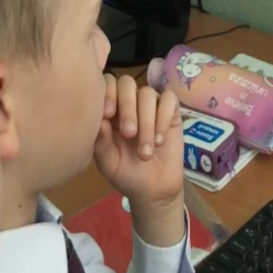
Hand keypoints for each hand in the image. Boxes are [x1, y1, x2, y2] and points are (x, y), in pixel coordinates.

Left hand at [95, 74, 185, 245]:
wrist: (153, 189)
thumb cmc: (126, 174)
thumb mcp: (108, 162)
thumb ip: (101, 142)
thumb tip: (100, 120)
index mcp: (110, 111)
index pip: (106, 85)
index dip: (107, 92)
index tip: (108, 115)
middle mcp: (130, 103)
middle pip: (127, 83)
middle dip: (128, 106)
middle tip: (129, 134)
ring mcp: (152, 105)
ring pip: (148, 93)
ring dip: (147, 122)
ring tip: (145, 151)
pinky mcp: (172, 112)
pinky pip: (169, 100)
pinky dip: (164, 118)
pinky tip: (160, 141)